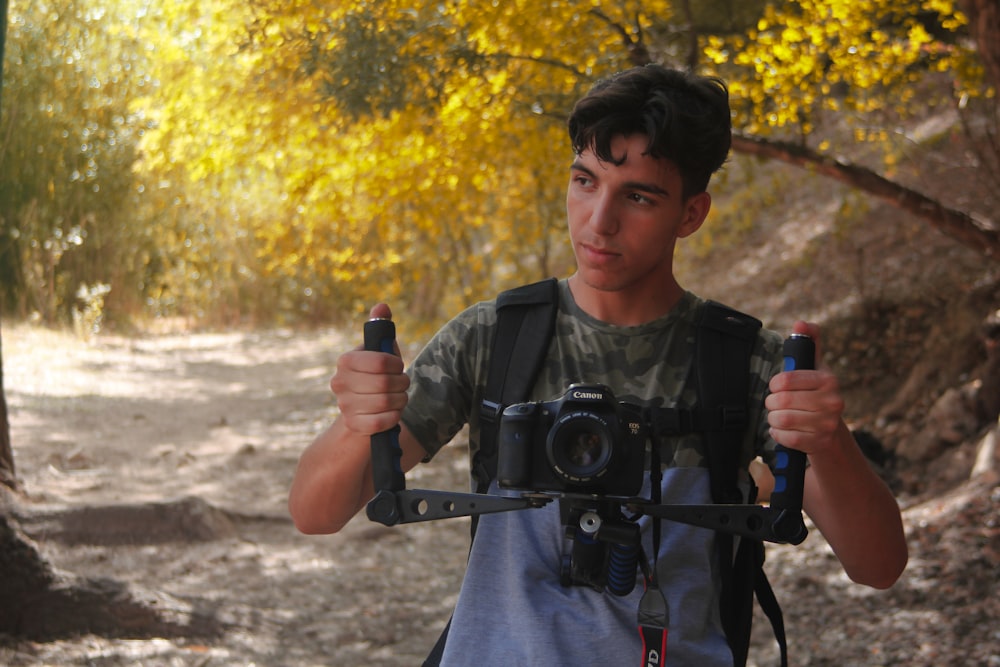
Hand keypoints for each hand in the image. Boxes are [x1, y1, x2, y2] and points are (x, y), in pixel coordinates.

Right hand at [330, 303, 409, 435]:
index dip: (396, 365)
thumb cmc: (376, 376)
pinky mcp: (353, 425)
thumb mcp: (380, 352)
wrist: (363, 411)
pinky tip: (392, 412)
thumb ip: (382, 328)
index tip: (398, 367)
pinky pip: (382, 422)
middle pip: (385, 383)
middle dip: (402, 383)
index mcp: (346, 361)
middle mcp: (339, 382)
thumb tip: (382, 305)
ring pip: (386, 403)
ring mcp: (344, 405)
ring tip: (399, 397)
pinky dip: (393, 417)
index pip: (380, 361)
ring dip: (400, 400)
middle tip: (402, 384)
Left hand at [765, 321, 845, 457]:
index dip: (774, 384)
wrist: (831, 434)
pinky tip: (783, 430)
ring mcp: (828, 424)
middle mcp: (833, 401)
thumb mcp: (814, 368)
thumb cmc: (816, 395)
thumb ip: (808, 343)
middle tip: (775, 404)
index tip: (777, 387)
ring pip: (781, 419)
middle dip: (771, 403)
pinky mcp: (820, 443)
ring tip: (779, 417)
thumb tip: (801, 322)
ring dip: (773, 419)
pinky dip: (778, 434)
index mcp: (828, 379)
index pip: (785, 380)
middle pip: (781, 400)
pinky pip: (785, 437)